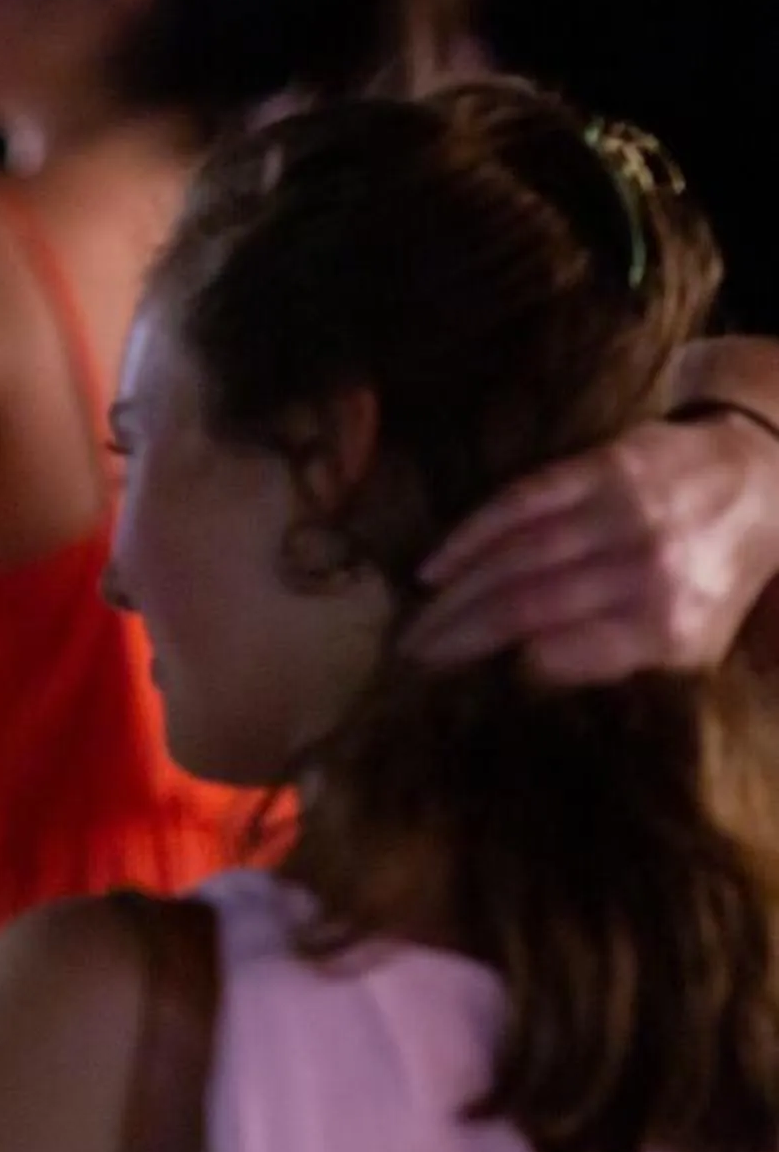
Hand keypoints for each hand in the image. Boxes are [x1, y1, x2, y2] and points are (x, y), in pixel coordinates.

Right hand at [404, 408, 778, 682]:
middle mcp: (648, 570)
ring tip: (414, 625)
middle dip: (458, 636)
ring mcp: (624, 513)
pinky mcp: (603, 468)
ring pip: (516, 557)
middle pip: (528, 607)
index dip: (503, 668)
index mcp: (671, 626)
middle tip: (408, 657)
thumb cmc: (714, 576)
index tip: (459, 683)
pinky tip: (433, 566)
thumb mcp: (691, 643)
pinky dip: (470, 535)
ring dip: (453, 595)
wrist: (760, 481)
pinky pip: (521, 502)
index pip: (563, 657)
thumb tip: (525, 680)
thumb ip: (619, 663)